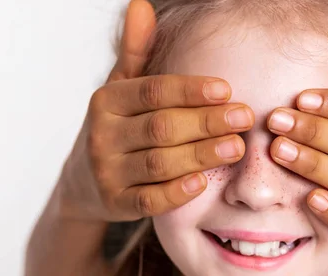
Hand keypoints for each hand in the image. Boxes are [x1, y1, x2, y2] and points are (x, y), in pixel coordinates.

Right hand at [58, 0, 251, 220]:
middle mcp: (102, 136)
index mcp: (106, 101)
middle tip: (244, 117)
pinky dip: (176, 193)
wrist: (84, 182)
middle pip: (161, 127)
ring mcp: (107, 173)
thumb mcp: (122, 90)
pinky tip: (203, 182)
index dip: (190, 90)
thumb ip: (136, 53)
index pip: (152, 91)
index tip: (226, 89)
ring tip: (237, 146)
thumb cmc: (118, 129)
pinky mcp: (116, 204)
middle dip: (206, 122)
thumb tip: (141, 5)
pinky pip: (149, 201)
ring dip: (201, 155)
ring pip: (159, 164)